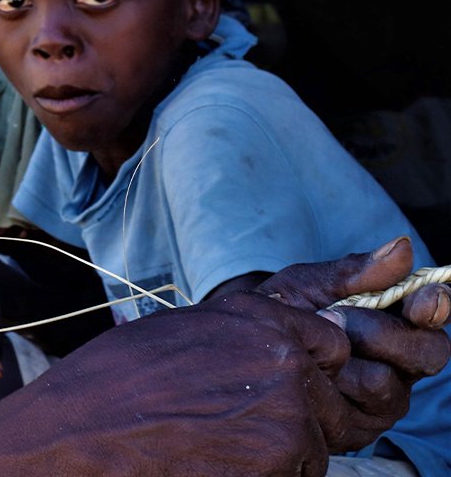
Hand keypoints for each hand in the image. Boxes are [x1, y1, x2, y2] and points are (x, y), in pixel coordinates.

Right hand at [0, 287, 365, 474]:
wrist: (74, 437)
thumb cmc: (109, 386)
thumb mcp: (172, 332)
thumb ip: (236, 333)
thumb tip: (282, 340)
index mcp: (254, 319)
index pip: (329, 343)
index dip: (306, 370)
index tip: (277, 387)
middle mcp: (282, 359)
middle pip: (328, 399)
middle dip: (295, 417)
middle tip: (233, 429)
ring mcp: (288, 414)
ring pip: (314, 444)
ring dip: (280, 453)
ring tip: (213, 449)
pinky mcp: (281, 464)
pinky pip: (297, 475)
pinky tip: (213, 467)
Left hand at [255, 237, 450, 450]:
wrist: (240, 347)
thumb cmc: (282, 310)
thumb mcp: (309, 283)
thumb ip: (354, 271)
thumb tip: (402, 247)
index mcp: (394, 318)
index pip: (432, 313)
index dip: (434, 305)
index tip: (423, 299)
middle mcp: (399, 360)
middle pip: (428, 352)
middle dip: (383, 333)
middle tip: (337, 317)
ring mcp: (384, 396)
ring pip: (387, 382)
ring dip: (345, 357)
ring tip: (312, 342)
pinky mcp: (360, 424)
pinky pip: (356, 406)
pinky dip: (330, 383)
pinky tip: (309, 369)